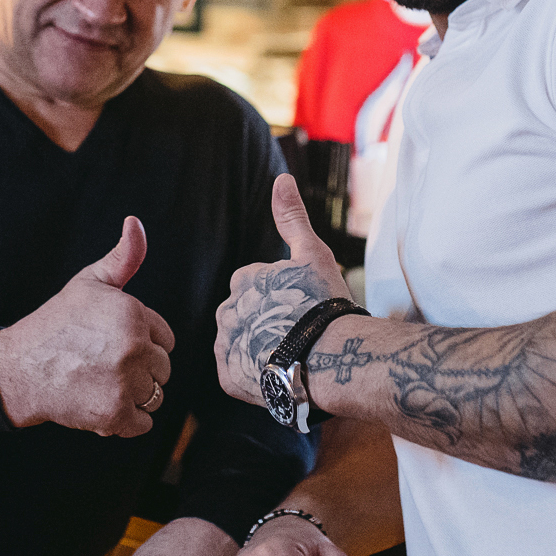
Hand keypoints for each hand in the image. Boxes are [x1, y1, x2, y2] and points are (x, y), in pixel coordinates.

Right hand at [0, 216, 174, 436]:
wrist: (19, 369)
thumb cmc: (56, 324)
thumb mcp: (89, 283)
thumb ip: (123, 258)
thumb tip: (135, 223)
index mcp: (133, 314)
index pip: (166, 339)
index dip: (141, 343)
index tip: (111, 344)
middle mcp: (133, 347)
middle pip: (162, 369)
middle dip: (139, 371)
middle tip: (102, 365)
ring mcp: (124, 382)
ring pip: (154, 396)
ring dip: (132, 396)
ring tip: (100, 383)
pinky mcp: (114, 414)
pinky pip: (142, 424)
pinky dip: (124, 422)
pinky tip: (100, 404)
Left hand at [215, 173, 350, 406]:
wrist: (329, 358)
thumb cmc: (324, 304)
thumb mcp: (312, 254)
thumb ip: (292, 217)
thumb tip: (282, 177)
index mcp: (244, 280)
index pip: (258, 288)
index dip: (284, 299)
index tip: (303, 309)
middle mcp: (226, 311)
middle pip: (248, 317)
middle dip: (269, 325)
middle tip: (299, 336)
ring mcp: (226, 346)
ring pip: (242, 346)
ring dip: (260, 350)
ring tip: (291, 357)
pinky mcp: (228, 378)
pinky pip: (237, 375)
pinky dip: (255, 377)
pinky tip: (279, 374)